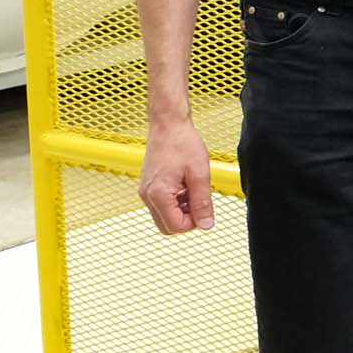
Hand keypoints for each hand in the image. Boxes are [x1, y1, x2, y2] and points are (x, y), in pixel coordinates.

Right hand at [139, 116, 214, 234]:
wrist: (169, 125)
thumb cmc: (183, 144)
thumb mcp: (200, 174)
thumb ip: (203, 202)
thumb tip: (206, 225)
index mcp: (158, 194)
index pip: (176, 227)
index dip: (194, 222)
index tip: (205, 208)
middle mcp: (147, 196)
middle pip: (168, 226)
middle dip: (187, 219)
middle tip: (200, 200)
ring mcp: (146, 191)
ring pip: (165, 216)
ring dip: (182, 210)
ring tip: (193, 188)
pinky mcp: (149, 186)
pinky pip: (162, 205)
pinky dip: (176, 202)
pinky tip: (186, 185)